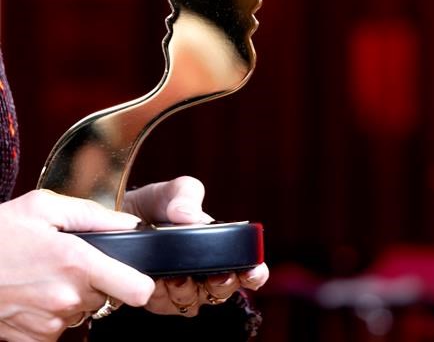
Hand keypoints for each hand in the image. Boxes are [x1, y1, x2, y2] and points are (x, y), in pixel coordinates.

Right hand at [0, 190, 153, 340]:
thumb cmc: (0, 232)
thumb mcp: (45, 206)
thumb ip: (94, 215)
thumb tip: (130, 224)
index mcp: (77, 262)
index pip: (135, 288)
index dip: (142, 281)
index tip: (138, 275)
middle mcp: (68, 298)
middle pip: (108, 292)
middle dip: (96, 276)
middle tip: (68, 258)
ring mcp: (51, 323)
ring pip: (84, 308)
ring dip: (73, 293)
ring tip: (45, 271)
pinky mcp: (35, 340)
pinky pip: (60, 325)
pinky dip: (53, 310)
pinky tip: (34, 291)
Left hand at [123, 176, 268, 316]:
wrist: (116, 217)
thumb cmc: (155, 205)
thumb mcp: (171, 191)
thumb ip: (185, 195)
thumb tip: (190, 216)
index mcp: (217, 248)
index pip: (246, 268)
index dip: (254, 273)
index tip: (253, 270)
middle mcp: (203, 273)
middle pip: (223, 290)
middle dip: (221, 285)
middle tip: (216, 275)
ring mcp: (180, 288)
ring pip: (193, 301)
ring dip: (187, 289)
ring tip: (177, 275)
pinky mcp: (154, 298)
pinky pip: (163, 303)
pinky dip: (161, 293)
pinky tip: (156, 280)